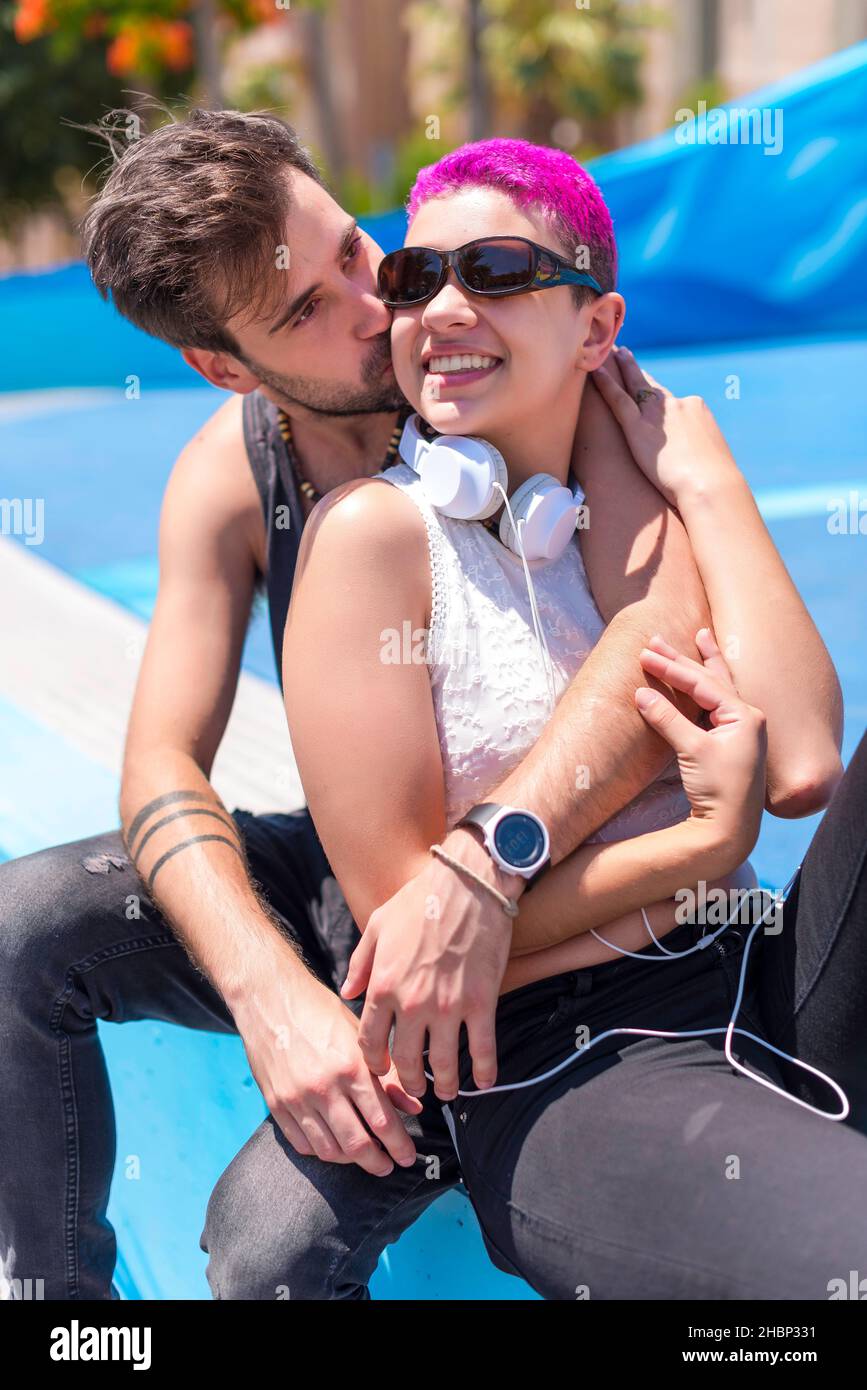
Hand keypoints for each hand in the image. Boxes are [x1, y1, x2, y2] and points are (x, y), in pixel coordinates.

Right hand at [232, 953, 422, 1176]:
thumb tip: (413, 1106)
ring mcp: (297, 1099)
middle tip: (389, 1165)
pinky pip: (303, 1143)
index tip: (408, 1156)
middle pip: (357, 1144)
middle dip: (378, 1162)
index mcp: (351, 1066)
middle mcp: (324, 1087)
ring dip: (351, 1161)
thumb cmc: (319, 1011)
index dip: (399, 1145)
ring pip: (330, 1150)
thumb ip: (388, 1073)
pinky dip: (322, 1151)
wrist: (269, 998)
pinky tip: (334, 1145)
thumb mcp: (359, 1035)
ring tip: (364, 1157)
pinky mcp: (276, 1105)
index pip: (382, 1120)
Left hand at [341, 835, 516, 1099]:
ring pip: (444, 1064)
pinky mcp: (482, 1003)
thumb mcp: (378, 926)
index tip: (381, 1068)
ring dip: (444, 1085)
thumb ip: (360, 964)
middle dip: (408, 1080)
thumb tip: (346, 992)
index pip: (370, 1041)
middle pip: (406, 1061)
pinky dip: (485, 1071)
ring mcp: (449, 1007)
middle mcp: (413, 1004)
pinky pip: (483, 1049)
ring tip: (445, 1092)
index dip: (373, 1062)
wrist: (468, 883)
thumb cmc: (420, 900)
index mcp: (383, 986)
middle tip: (414, 1088)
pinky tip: (485, 1083)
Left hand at [592, 345, 741, 507]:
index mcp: (697, 411)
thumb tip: (698, 463)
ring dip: (622, 367)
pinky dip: (606, 384)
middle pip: (653, 385)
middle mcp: (678, 405)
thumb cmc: (713, 484)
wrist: (712, 486)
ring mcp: (658, 414)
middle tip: (623, 353)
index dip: (659, 394)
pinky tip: (595, 372)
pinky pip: (618, 400)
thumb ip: (698, 454)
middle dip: (637, 370)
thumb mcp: (710, 461)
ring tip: (610, 353)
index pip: (674, 401)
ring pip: (634, 384)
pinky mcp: (638, 427)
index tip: (650, 385)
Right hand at [635, 627, 767, 868]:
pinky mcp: (733, 743)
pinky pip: (718, 704)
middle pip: (711, 679)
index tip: (645, 655)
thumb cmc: (717, 790)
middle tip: (657, 639)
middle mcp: (749, 718)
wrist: (730, 830)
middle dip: (684, 659)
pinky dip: (707, 688)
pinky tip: (706, 675)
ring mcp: (743, 730)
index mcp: (745, 716)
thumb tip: (641, 693)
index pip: (703, 683)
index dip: (672, 668)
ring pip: (718, 688)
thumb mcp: (691, 750)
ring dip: (702, 665)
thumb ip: (667, 718)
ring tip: (701, 637)